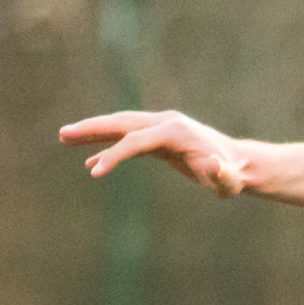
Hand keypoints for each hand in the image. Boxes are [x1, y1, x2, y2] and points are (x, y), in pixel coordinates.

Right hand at [60, 109, 248, 195]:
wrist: (240, 165)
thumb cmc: (234, 176)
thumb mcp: (230, 181)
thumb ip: (222, 175)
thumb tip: (213, 165)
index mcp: (176, 131)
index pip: (136, 141)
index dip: (115, 155)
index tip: (94, 173)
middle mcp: (165, 123)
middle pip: (122, 123)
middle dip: (92, 128)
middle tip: (63, 134)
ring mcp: (161, 128)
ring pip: (122, 127)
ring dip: (94, 132)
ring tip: (65, 137)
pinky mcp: (160, 139)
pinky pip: (129, 141)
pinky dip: (110, 149)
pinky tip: (92, 161)